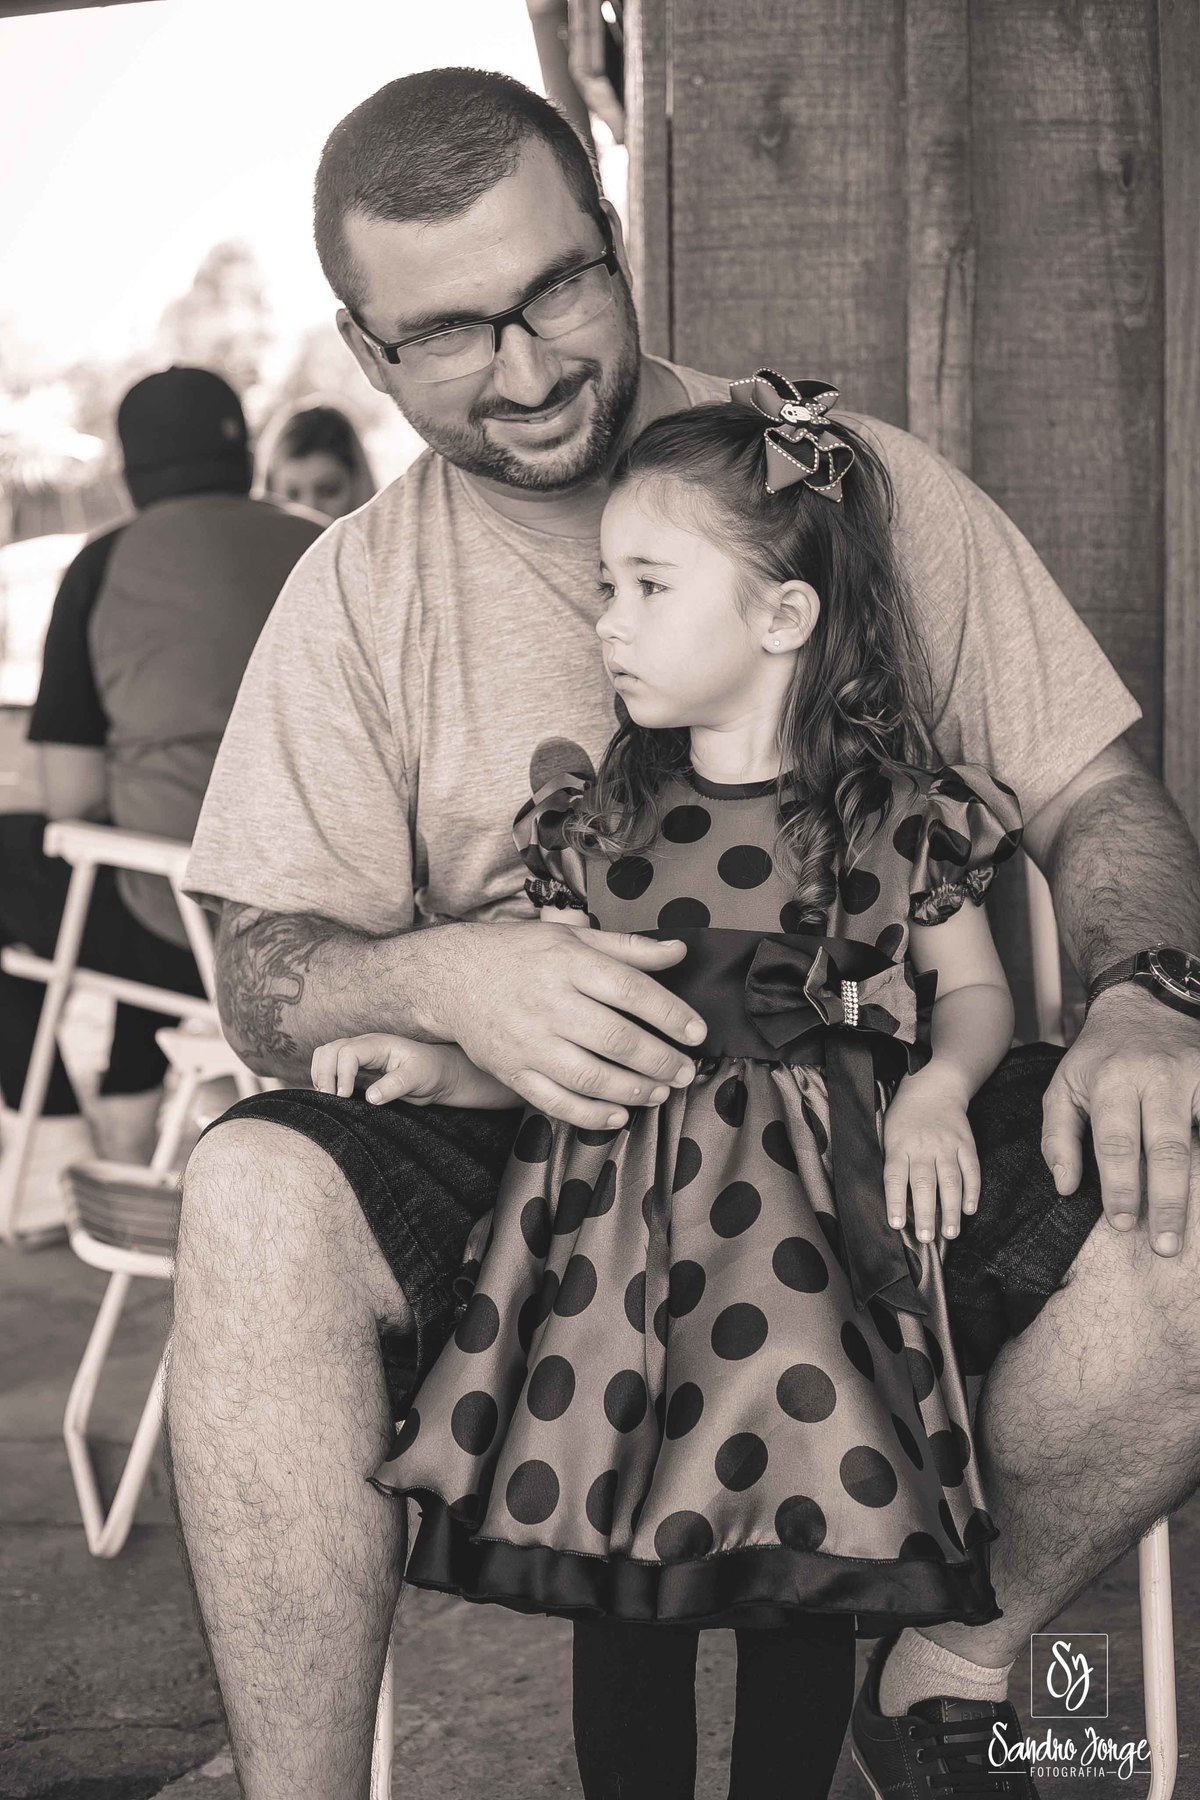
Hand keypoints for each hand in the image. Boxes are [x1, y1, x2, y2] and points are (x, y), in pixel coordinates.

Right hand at [311, 1034, 463, 1105]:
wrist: (438, 1075)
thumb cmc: (432, 1071)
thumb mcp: (419, 1077)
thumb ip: (395, 1085)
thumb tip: (370, 1097)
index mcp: (378, 1045)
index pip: (348, 1052)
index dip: (342, 1074)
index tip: (345, 1096)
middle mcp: (364, 1047)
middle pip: (329, 1050)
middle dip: (324, 1073)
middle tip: (329, 1099)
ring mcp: (359, 1058)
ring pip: (326, 1057)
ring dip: (320, 1075)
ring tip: (327, 1098)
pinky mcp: (357, 1071)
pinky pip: (331, 1069)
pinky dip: (324, 1080)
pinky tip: (329, 1097)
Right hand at [420, 920, 706, 1130]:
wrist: (451, 978)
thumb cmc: (520, 954)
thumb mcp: (572, 937)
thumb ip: (628, 948)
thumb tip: (678, 951)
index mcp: (568, 963)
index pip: (630, 990)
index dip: (670, 1014)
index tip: (697, 1033)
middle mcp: (548, 1002)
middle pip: (616, 1039)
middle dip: (659, 1061)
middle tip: (684, 1072)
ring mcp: (528, 1041)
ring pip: (590, 1076)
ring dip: (633, 1090)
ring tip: (659, 1093)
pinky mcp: (511, 1070)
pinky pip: (555, 1101)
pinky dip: (590, 1114)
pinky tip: (617, 1115)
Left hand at [882, 1065, 980, 1243]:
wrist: (934, 1087)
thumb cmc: (905, 1117)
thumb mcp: (889, 1135)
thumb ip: (893, 1164)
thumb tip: (895, 1201)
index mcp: (899, 1146)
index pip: (895, 1177)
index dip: (895, 1202)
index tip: (897, 1224)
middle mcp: (924, 1147)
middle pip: (925, 1183)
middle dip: (926, 1213)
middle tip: (926, 1237)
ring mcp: (947, 1145)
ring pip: (950, 1181)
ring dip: (951, 1209)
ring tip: (951, 1232)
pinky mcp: (966, 1144)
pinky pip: (971, 1170)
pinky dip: (972, 1191)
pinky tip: (969, 1209)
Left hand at [1041, 986, 1199, 1254]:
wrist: (1142, 1007)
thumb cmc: (1097, 1059)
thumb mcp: (1062, 1088)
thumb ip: (1058, 1138)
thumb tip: (1066, 1188)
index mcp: (1112, 1081)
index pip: (1116, 1143)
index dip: (1121, 1187)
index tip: (1122, 1225)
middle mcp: (1156, 1077)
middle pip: (1166, 1146)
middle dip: (1166, 1199)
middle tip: (1165, 1245)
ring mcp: (1194, 1075)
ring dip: (1198, 1184)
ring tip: (1195, 1229)